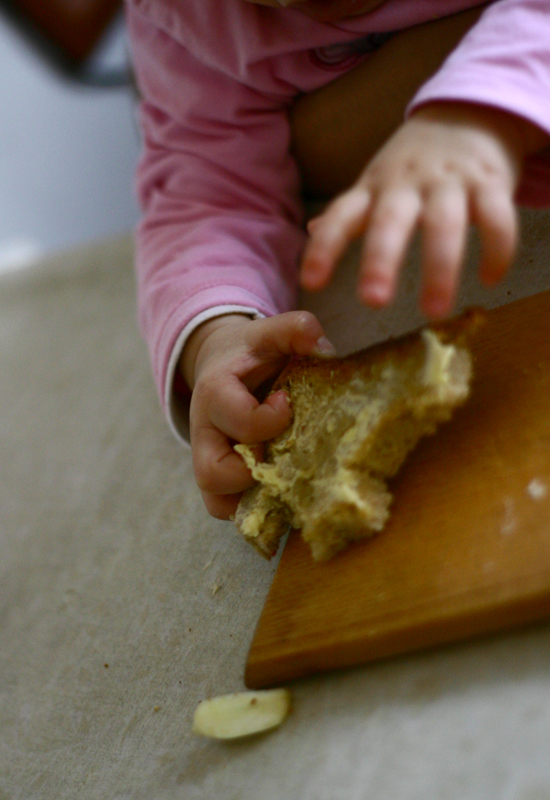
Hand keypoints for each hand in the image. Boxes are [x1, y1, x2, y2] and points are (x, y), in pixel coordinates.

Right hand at [181, 311, 335, 518]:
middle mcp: (204, 434)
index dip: (271, 419)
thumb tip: (322, 345)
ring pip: (218, 503)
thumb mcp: (269, 333)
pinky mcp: (218, 482)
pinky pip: (228, 510)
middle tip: (285, 453)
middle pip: (213, 473)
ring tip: (289, 481)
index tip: (288, 402)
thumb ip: (294, 329)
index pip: (239, 420)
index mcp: (215, 393)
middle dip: (256, 471)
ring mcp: (208, 461)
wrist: (225, 365)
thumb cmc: (251, 353)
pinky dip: (256, 510)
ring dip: (256, 499)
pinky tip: (285, 496)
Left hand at [300, 102, 546, 317]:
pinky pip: (496, 217)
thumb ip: (348, 212)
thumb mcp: (375, 182)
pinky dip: (496, 249)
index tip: (310, 283)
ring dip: (441, 267)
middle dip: (380, 260)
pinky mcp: (491, 182)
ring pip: (444, 223)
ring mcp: (449, 182)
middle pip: (391, 220)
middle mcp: (407, 184)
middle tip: (372, 301)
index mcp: (374, 187)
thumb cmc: (414, 163)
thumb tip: (311, 231)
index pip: (342, 216)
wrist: (471, 110)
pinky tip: (488, 281)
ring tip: (435, 311)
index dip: (324, 247)